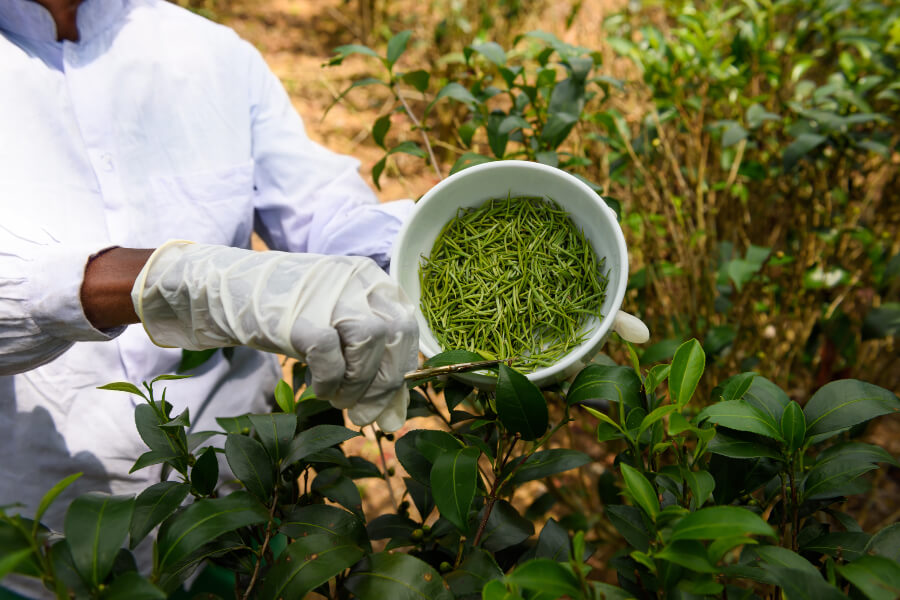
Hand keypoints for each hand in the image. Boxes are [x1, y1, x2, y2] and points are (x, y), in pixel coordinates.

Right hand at [131, 241, 417, 430]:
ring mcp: (329, 294)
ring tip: (339, 397)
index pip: (408, 327)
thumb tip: (394, 420)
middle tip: (363, 412)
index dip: (404, 369)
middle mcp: (357, 281)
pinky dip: (328, 380)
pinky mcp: (299, 315)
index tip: (387, 396)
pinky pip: (329, 354)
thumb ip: (370, 369)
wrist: (228, 288)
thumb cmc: (289, 315)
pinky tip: (319, 388)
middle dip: (385, 384)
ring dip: (358, 383)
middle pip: (396, 336)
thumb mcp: (336, 332)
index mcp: (371, 279)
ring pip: (369, 342)